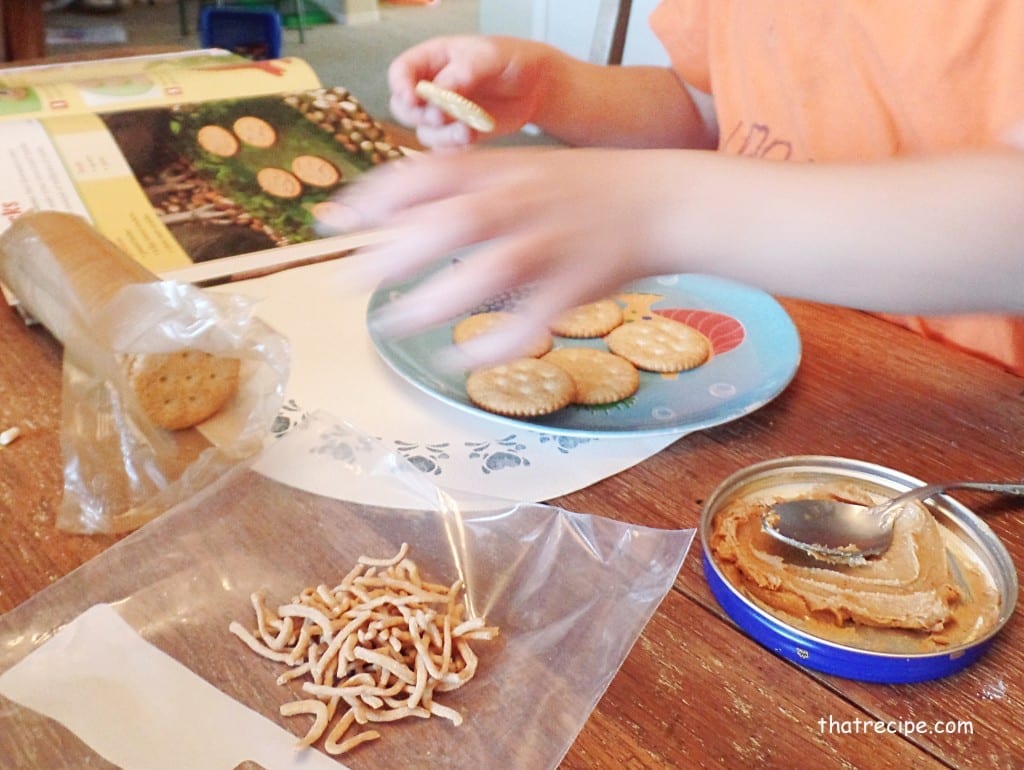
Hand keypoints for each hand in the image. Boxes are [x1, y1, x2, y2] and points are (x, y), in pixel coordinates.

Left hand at [339, 146, 684, 366]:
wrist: (659, 201)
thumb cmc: (579, 188)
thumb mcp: (517, 168)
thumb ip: (462, 185)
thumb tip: (395, 207)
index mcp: (501, 170)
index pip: (426, 174)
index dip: (375, 198)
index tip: (335, 222)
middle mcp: (521, 203)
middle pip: (450, 223)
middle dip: (391, 252)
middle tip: (345, 282)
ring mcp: (551, 244)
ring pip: (488, 273)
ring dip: (435, 301)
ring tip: (391, 324)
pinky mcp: (578, 285)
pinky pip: (532, 321)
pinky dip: (494, 344)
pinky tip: (460, 361)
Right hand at [387, 36, 556, 148]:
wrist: (534, 86)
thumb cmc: (510, 60)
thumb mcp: (488, 57)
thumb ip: (462, 73)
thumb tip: (439, 92)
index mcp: (431, 60)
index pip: (401, 73)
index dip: (400, 87)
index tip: (413, 98)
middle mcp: (431, 88)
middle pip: (403, 109)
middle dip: (420, 116)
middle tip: (441, 116)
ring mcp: (442, 114)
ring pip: (424, 132)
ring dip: (442, 135)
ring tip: (467, 130)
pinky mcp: (456, 135)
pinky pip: (444, 149)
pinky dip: (456, 147)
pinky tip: (473, 136)